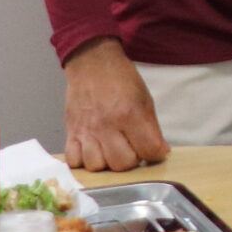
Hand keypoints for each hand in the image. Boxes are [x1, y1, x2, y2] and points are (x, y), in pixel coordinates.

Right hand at [62, 39, 167, 173]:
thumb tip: (160, 151)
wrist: (92, 65)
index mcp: (130, 114)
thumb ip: (152, 128)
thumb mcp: (145, 99)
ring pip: (97, 166)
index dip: (155, 155)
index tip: (155, 152)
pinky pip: (74, 160)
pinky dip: (83, 161)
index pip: (147, 150)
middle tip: (133, 150)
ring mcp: (86, 130)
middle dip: (132, 161)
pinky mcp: (71, 132)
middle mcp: (107, 125)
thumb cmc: (121, 80)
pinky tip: (93, 151)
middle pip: (121, 164)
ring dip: (107, 163)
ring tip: (112, 151)